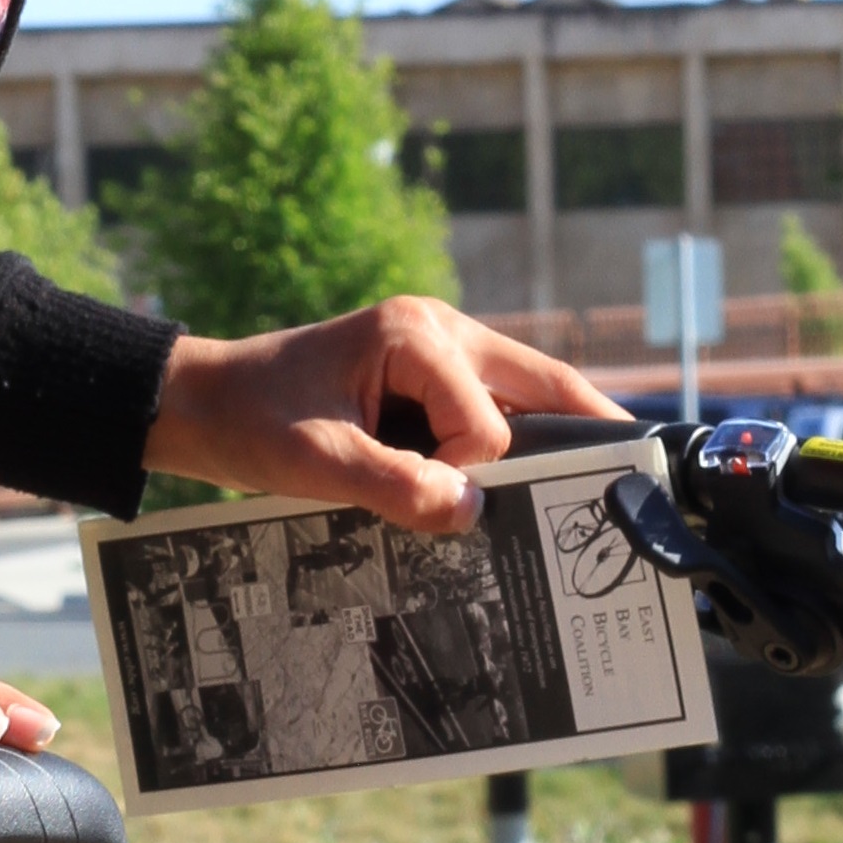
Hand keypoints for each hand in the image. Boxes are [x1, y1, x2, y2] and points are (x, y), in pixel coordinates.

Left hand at [143, 298, 628, 535]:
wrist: (202, 402)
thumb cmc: (251, 421)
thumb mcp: (315, 463)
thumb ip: (394, 486)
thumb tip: (472, 513)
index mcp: (416, 334)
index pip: (488, 419)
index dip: (473, 471)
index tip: (436, 500)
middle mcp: (441, 329)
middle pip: (546, 381)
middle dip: (588, 432)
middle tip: (641, 476)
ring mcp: (441, 349)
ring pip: (529, 392)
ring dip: (553, 439)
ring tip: (597, 489)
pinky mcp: (431, 375)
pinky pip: (496, 406)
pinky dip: (516, 442)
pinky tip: (529, 483)